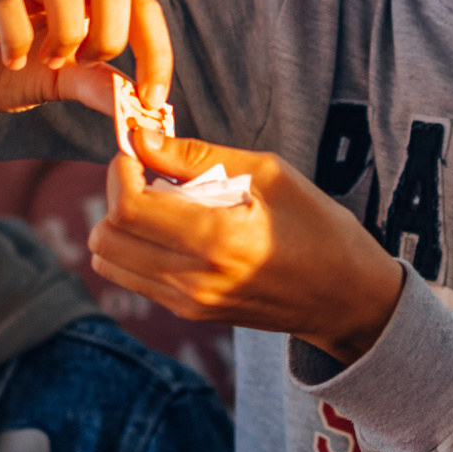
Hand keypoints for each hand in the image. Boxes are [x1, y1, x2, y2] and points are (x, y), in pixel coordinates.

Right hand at [0, 0, 167, 115]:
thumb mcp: (55, 82)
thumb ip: (96, 85)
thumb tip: (141, 107)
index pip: (142, 3)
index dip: (157, 51)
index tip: (151, 100)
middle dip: (113, 33)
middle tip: (85, 65)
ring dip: (69, 31)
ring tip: (47, 59)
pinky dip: (18, 39)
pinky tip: (6, 59)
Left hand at [92, 132, 406, 365]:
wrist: (346, 298)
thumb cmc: (319, 228)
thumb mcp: (270, 174)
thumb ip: (199, 156)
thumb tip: (143, 137)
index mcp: (217, 240)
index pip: (129, 209)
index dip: (120, 171)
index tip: (139, 150)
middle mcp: (194, 279)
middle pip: (106, 238)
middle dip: (114, 194)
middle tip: (147, 172)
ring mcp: (188, 303)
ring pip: (108, 262)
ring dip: (120, 224)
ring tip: (160, 202)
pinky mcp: (188, 314)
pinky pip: (132, 278)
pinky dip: (135, 247)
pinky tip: (173, 228)